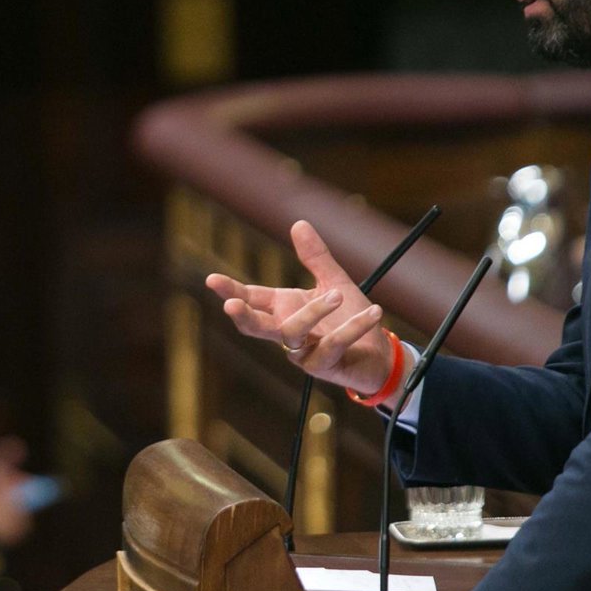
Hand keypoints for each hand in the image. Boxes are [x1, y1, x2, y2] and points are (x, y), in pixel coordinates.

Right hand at [205, 220, 396, 395]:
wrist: (379, 353)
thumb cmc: (349, 317)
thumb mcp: (334, 282)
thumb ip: (315, 257)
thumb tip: (298, 223)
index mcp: (285, 309)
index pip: (252, 298)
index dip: (231, 290)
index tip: (212, 279)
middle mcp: (288, 331)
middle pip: (255, 327)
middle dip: (243, 316)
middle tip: (231, 305)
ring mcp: (303, 353)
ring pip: (292, 334)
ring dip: (312, 312)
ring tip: (337, 295)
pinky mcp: (324, 367)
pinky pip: (333, 345)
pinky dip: (353, 327)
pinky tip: (374, 312)